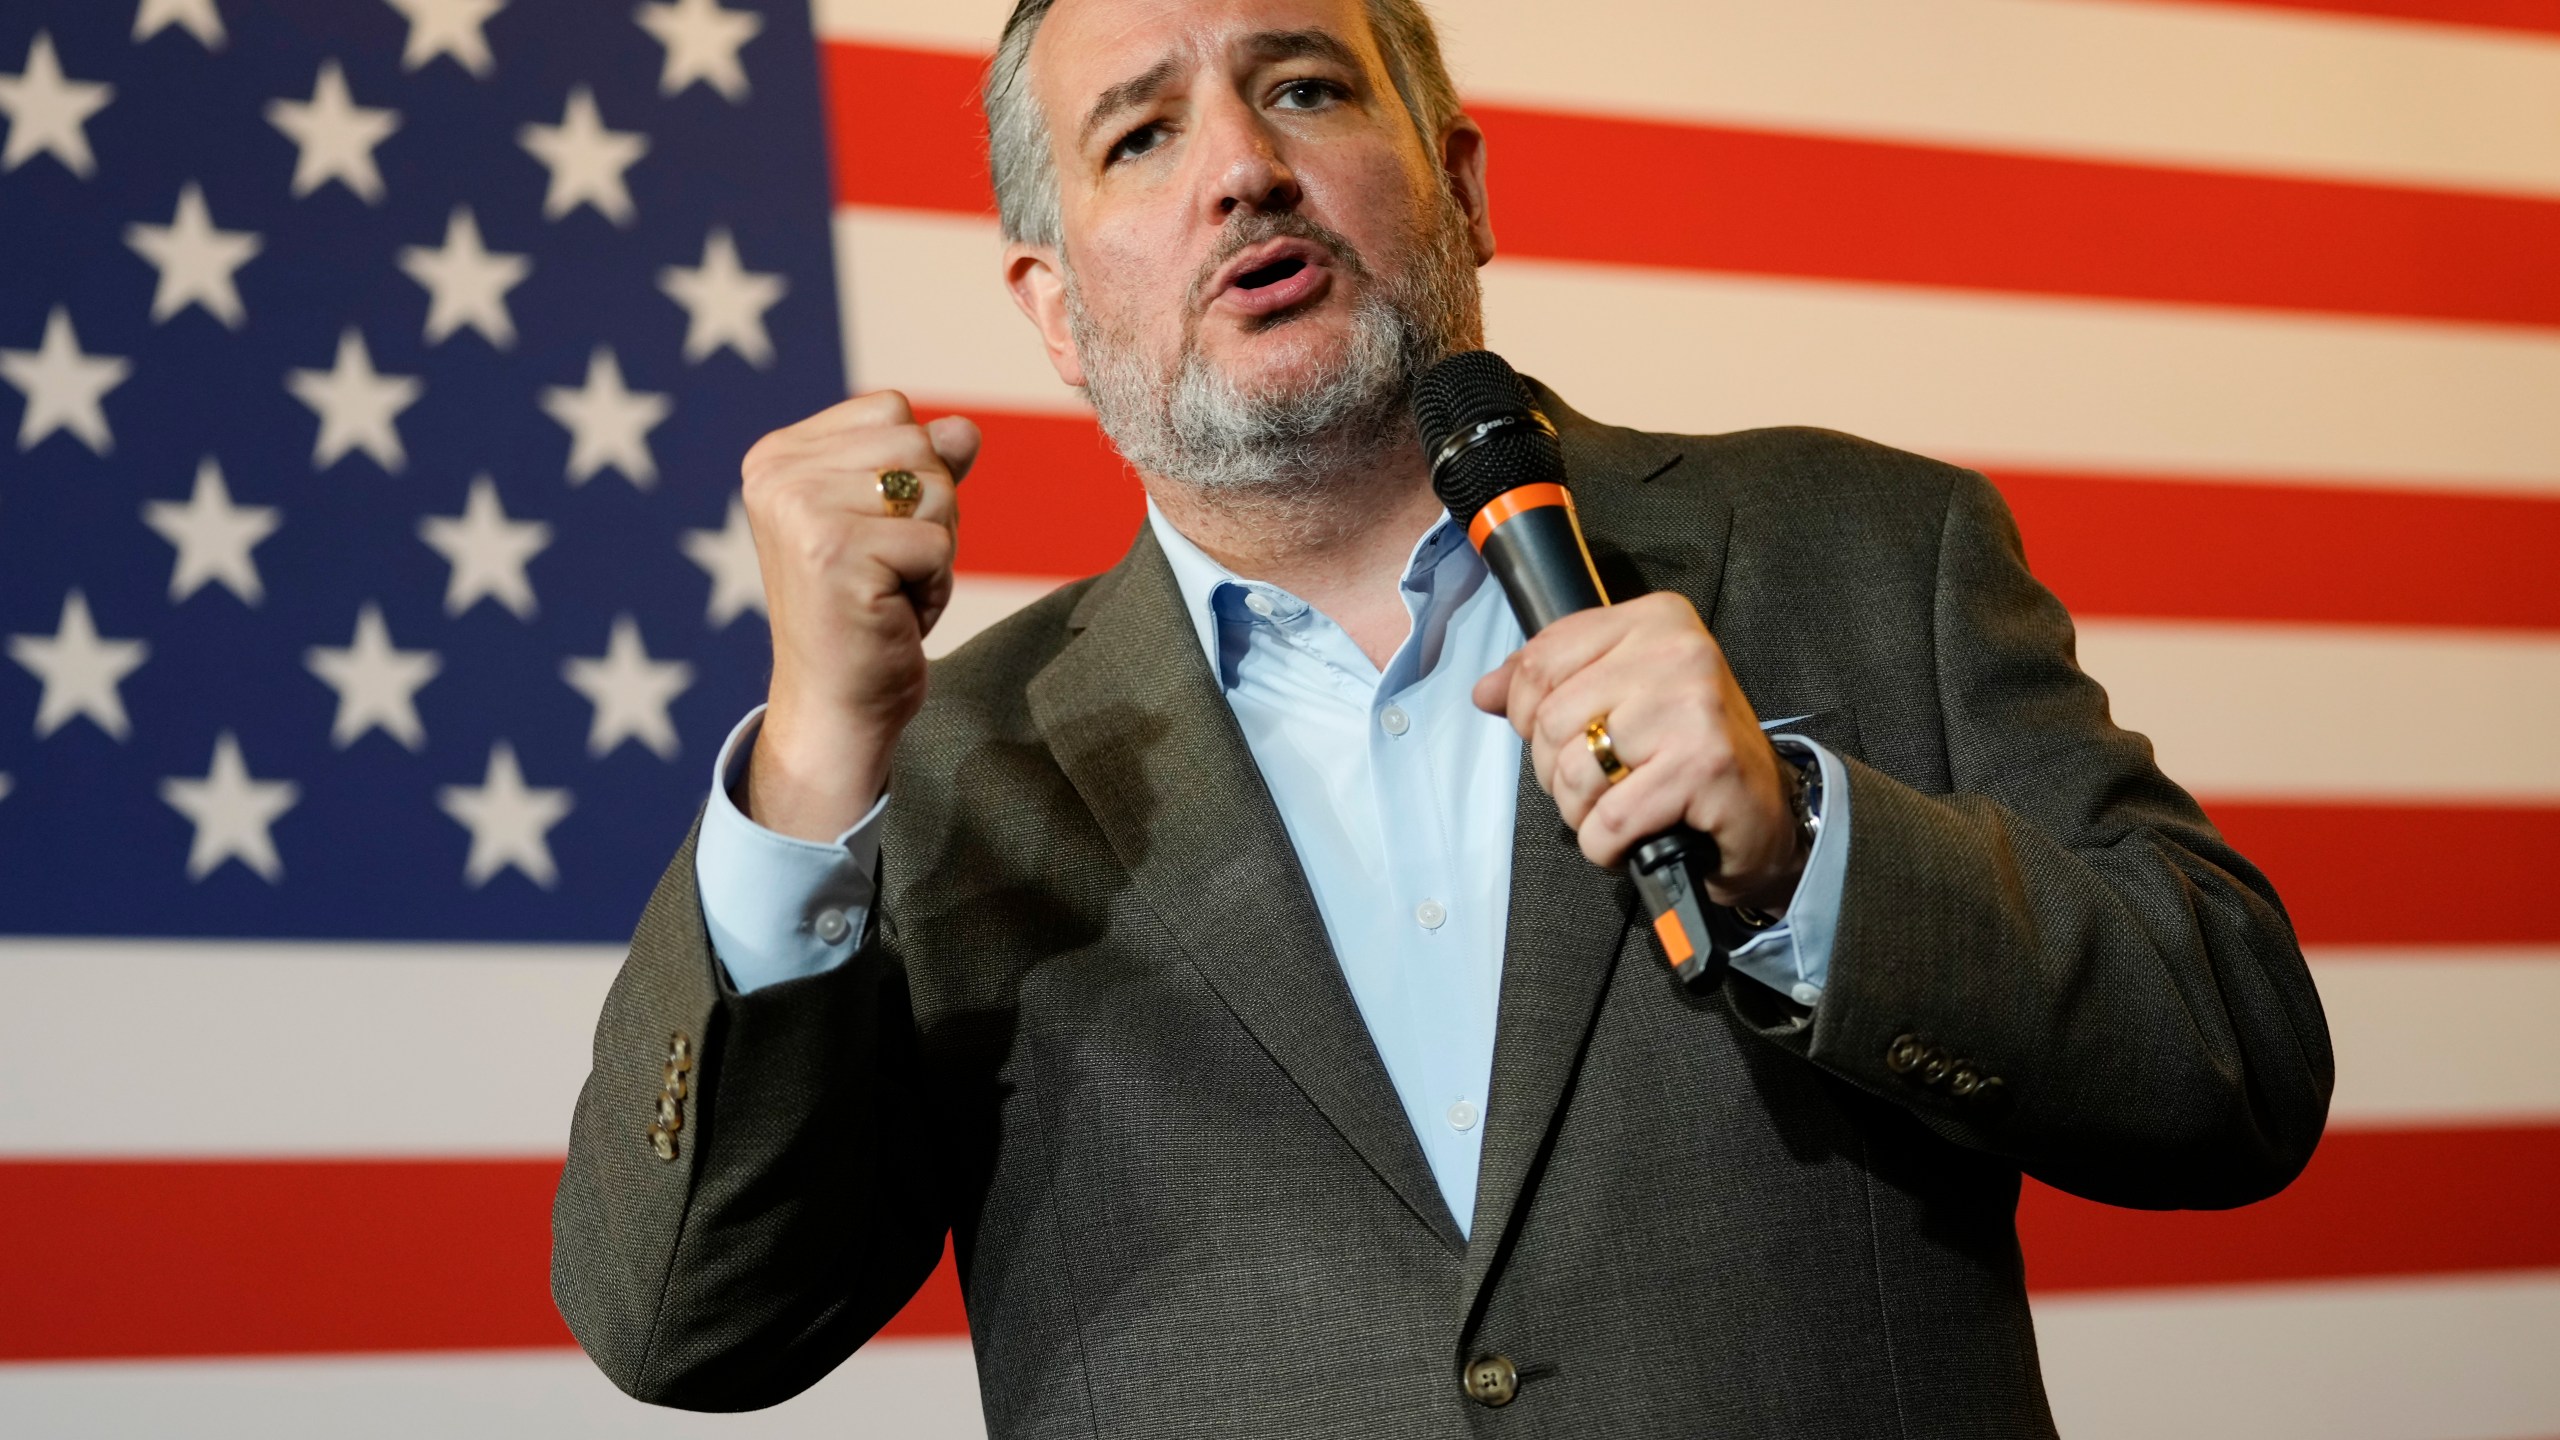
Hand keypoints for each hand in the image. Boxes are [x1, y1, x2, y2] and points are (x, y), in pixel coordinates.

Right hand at [736, 391, 978, 840]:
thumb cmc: (871, 609)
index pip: (892, 408)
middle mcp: (777, 474)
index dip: (912, 473)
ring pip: (935, 489)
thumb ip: (926, 465)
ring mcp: (801, 511)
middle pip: (918, 444)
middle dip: (930, 512)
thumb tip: (966, 429)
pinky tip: (893, 611)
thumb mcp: (896, 520)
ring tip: (890, 588)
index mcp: (778, 454)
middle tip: (888, 568)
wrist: (839, 702)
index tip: (874, 532)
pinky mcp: (835, 554)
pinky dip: (935, 582)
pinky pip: (938, 542)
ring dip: (936, 547)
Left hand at [1473, 592, 1805, 912]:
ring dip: (1581, 812)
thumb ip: (1551, 684)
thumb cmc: (1687, 752)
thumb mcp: (1620, 697)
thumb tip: (1485, 690)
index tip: (1559, 739)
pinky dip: (1605, 845)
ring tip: (1618, 810)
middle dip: (1556, 771)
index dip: (1526, 713)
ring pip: (1572, 771)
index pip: (1541, 659)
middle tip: (1600, 785)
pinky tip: (1632, 839)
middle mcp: (1678, 651)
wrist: (1765, 813)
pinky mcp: (1702, 766)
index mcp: (1655, 619)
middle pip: (1550, 719)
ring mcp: (1693, 706)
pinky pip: (1608, 819)